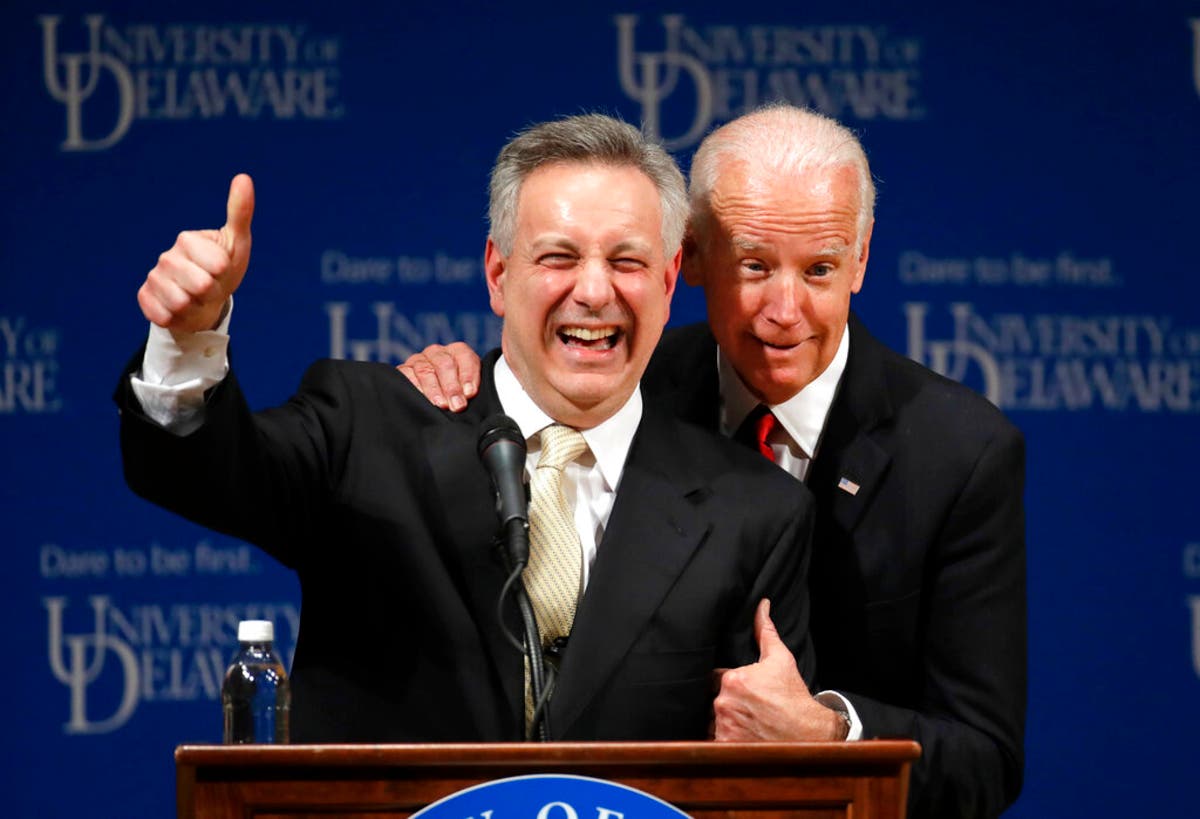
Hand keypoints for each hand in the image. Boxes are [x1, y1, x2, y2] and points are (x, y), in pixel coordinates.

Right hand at [137, 174, 254, 333]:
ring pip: (181, 303)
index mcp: (187, 239)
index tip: (221, 271)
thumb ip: (239, 211)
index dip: (224, 274)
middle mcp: (166, 256)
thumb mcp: (237, 242)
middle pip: (201, 285)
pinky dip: (178, 319)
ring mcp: (153, 277)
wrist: (206, 302)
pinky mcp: (144, 298)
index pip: (217, 265)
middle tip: (210, 288)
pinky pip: (163, 315)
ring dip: (196, 307)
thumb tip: (244, 177)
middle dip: (212, 293)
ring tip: (196, 299)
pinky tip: (180, 309)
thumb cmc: (224, 270)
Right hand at [396, 342, 480, 410]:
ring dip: (434, 390)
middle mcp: (437, 352)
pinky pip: (406, 375)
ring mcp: (418, 360)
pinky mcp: (403, 370)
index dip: (468, 375)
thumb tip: (470, 395)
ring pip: (425, 370)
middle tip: (457, 405)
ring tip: (441, 405)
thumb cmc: (457, 394)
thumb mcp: (468, 389)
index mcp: (457, 351)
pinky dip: (415, 388)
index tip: (470, 394)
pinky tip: (422, 400)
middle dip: (452, 386)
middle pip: (444, 363)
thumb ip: (471, 389)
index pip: (465, 357)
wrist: (436, 401)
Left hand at [712, 599, 846, 740]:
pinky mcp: (726, 746)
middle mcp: (724, 703)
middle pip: (714, 698)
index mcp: (732, 680)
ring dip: (724, 720)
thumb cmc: (793, 696)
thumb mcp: (781, 659)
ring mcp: (724, 727)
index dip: (728, 682)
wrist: (809, 733)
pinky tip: (742, 735)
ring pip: (713, 719)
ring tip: (746, 721)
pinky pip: (715, 740)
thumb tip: (761, 606)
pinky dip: (725, 738)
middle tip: (746, 706)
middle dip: (726, 701)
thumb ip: (765, 631)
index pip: (715, 677)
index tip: (741, 688)